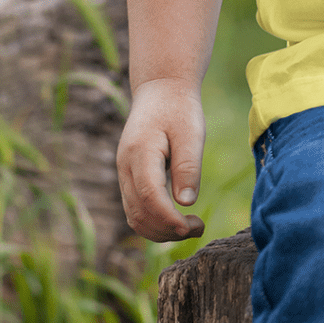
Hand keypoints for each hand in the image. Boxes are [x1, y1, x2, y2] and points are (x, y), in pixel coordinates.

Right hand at [117, 78, 206, 241]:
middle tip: (199, 228)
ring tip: (192, 227)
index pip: (149, 197)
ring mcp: (124, 174)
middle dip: (168, 230)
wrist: (160, 91)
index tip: (194, 227)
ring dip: (161, 231)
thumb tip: (186, 203)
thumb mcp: (191, 133)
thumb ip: (187, 167)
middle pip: (138, 213)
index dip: (169, 219)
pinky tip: (178, 221)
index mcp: (140, 153)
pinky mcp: (129, 178)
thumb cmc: (179, 109)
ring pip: (134, 216)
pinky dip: (154, 223)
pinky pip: (135, 210)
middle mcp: (125, 167)